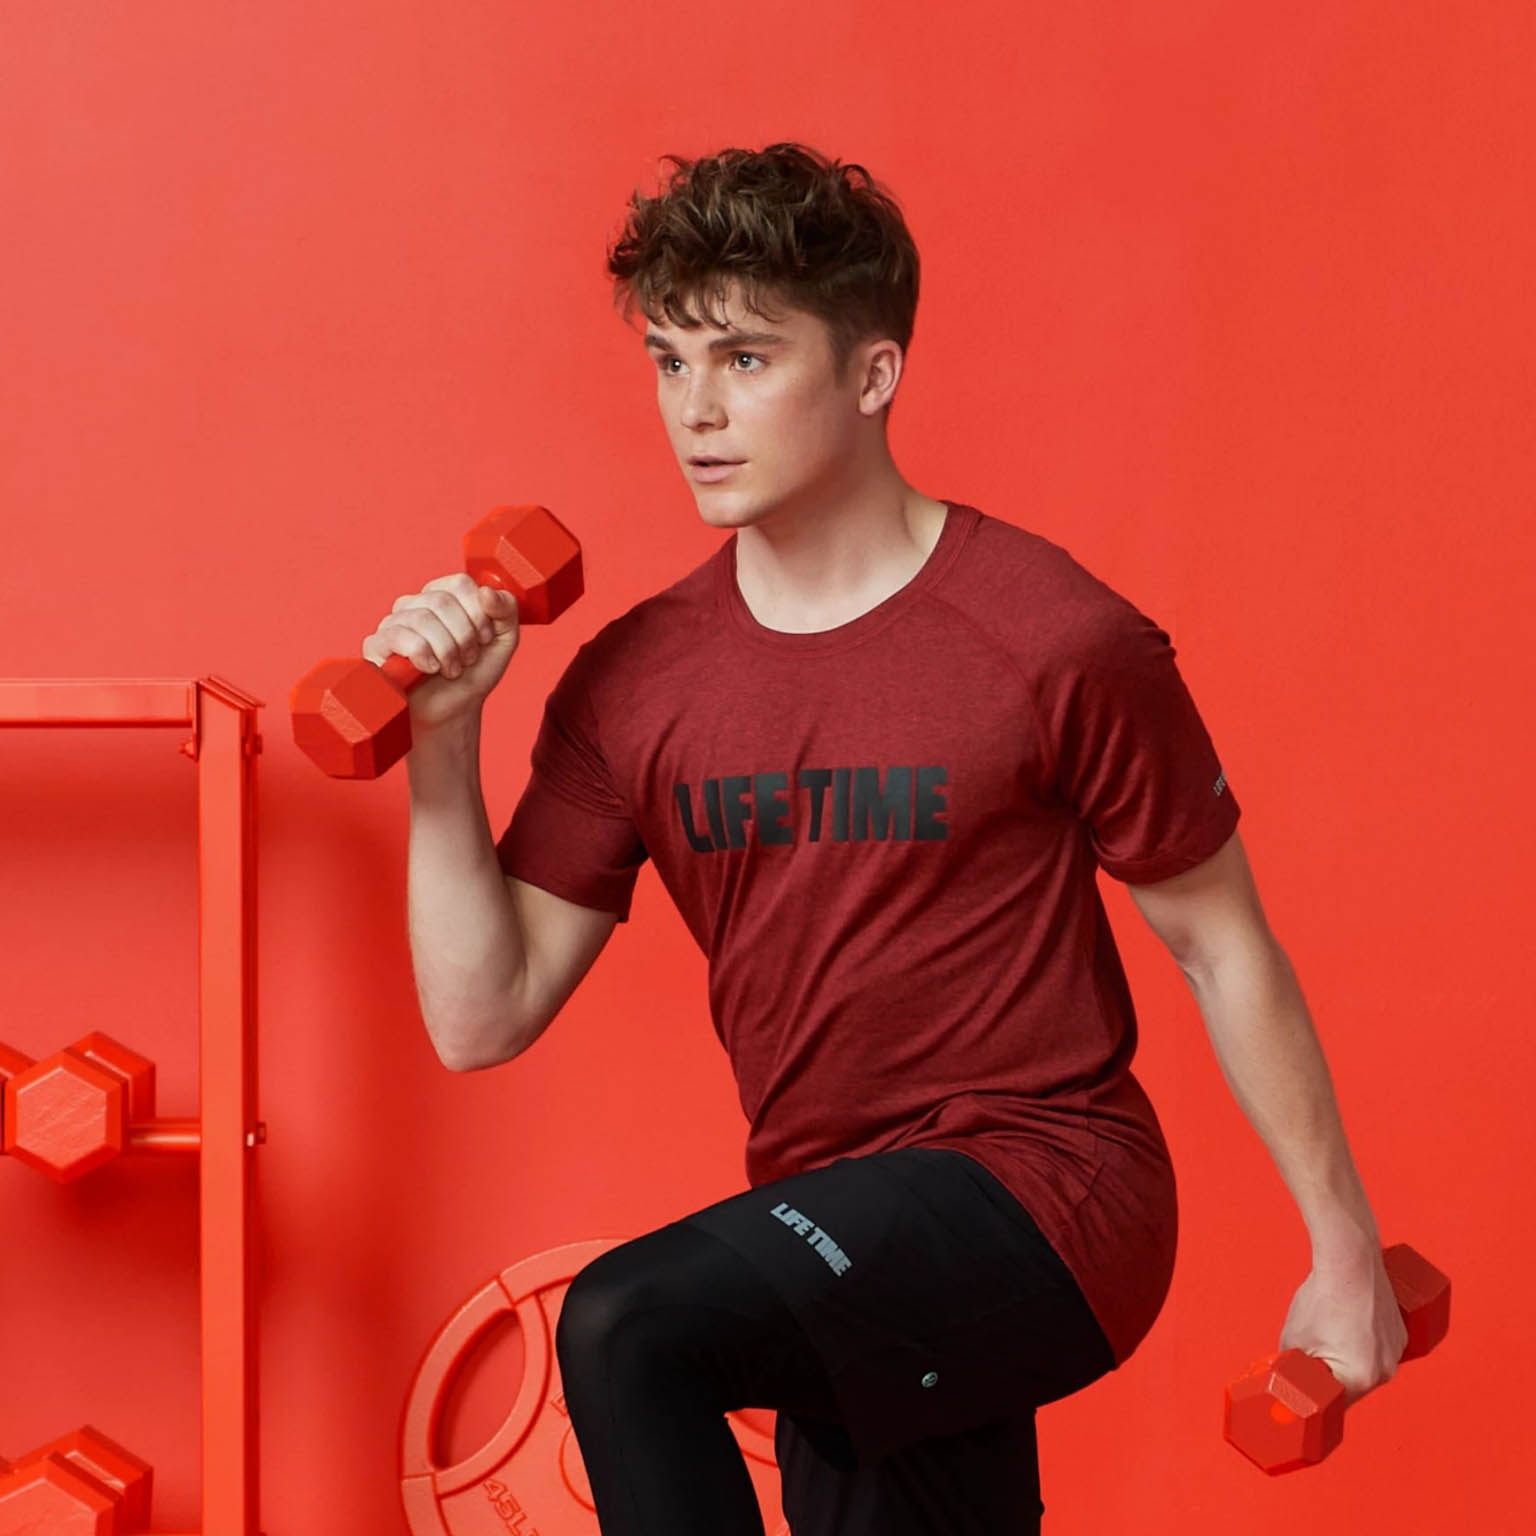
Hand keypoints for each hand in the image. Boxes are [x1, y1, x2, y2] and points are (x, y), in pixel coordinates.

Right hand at [361, 573, 520, 730]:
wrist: (455, 709)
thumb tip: (486, 591)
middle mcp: (415, 603)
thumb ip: (506, 609)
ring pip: (422, 619)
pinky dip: (423, 656)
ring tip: (452, 669)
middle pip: (441, 601)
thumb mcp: (504, 639)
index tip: (484, 639)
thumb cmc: (474, 673)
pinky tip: (430, 669)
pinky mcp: (376, 645)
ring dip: (446, 651)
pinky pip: (398, 636)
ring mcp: (393, 622)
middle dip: (464, 637)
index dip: (478, 614)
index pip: (459, 583)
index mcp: (443, 595)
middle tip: (468, 659)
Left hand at [1277, 1249, 1409, 1406]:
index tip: (1304, 1388)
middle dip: (1330, 1376)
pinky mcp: (1401, 1333)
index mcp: (1361, 1379)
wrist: (1350, 1262)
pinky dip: (1362, 1344)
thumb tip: (1287, 1377)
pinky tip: (1346, 1325)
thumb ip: (1291, 1366)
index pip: (1335, 1403)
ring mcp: (1397, 1352)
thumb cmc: (1323, 1298)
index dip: (1316, 1396)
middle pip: (1352, 1387)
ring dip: (1347, 1359)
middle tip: (1311, 1356)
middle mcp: (1386, 1370)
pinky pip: (1377, 1349)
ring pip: (1365, 1367)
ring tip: (1329, 1333)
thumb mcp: (1294, 1339)